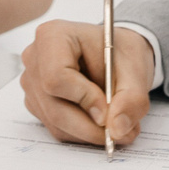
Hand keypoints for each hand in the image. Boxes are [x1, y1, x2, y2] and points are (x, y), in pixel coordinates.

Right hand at [20, 20, 153, 148]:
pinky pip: (56, 127)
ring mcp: (32, 83)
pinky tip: (99, 121)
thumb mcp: (136, 70)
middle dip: (89, 125)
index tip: (109, 110)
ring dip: (88, 132)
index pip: (56, 76)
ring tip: (117, 125)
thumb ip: (131, 99)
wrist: (116, 57)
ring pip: (55, 122)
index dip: (84, 98)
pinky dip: (81, 132)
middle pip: (54, 106)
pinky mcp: (36, 103)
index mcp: (53, 36)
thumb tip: (117, 128)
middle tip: (120, 132)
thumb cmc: (121, 54)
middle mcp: (35, 59)